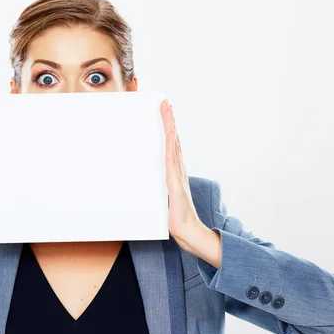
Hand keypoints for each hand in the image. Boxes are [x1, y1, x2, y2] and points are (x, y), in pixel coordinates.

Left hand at [160, 99, 200, 240]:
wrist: (186, 230)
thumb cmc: (175, 215)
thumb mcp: (162, 196)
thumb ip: (158, 186)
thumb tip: (147, 182)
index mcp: (175, 171)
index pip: (171, 145)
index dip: (169, 128)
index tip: (166, 112)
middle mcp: (178, 169)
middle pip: (173, 139)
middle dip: (169, 120)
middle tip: (166, 103)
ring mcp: (178, 174)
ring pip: (173, 145)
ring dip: (170, 126)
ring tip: (168, 110)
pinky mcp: (175, 182)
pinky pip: (172, 160)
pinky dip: (172, 145)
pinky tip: (171, 134)